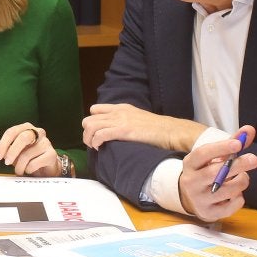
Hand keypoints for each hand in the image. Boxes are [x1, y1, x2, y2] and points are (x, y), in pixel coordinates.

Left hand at [0, 123, 61, 175]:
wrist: (47, 166)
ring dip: (19, 166)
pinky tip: (29, 170)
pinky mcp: (52, 154)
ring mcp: (46, 142)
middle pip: (23, 138)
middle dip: (12, 152)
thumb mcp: (17, 151)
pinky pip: (34, 163)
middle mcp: (38, 132)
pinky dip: (28, 169)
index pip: (12, 132)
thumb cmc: (30, 157)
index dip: (3, 144)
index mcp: (26, 128)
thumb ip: (9, 150)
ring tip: (19, 171)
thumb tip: (2, 154)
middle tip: (6, 163)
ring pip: (27, 154)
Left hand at [82, 103, 205, 151]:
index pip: (95, 109)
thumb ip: (125, 120)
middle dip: (86, 132)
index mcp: (121, 108)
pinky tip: (99, 148)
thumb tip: (116, 130)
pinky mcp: (124, 130)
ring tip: (95, 147)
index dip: (91, 122)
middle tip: (92, 143)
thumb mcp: (137, 118)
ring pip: (91, 126)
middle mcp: (118, 112)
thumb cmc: (157, 129)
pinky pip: (100, 135)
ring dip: (88, 139)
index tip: (95, 133)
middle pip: (89, 119)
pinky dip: (96, 142)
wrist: (170, 131)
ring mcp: (120, 120)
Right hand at [178, 126, 256, 219]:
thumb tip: (249, 130)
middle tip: (254, 159)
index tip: (238, 144)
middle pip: (215, 173)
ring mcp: (198, 199)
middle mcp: (190, 182)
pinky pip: (231, 205)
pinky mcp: (208, 213)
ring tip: (242, 177)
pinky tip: (235, 193)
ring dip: (241, 181)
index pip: (202, 154)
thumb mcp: (214, 157)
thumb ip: (232, 143)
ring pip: (227, 190)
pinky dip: (239, 198)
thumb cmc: (207, 171)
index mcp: (190, 164)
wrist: (190, 196)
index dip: (220, 148)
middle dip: (238, 165)